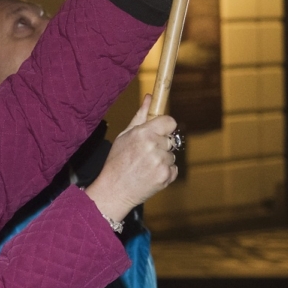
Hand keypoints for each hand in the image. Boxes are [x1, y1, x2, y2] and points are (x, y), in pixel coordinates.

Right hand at [85, 94, 178, 222]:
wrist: (114, 190)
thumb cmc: (116, 162)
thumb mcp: (124, 136)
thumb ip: (140, 116)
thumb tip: (149, 97)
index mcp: (143, 133)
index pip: (170, 122)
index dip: (165, 126)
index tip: (160, 131)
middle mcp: (154, 146)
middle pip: (170, 139)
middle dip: (161, 145)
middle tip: (145, 154)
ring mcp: (161, 162)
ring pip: (171, 155)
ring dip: (162, 159)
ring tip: (145, 166)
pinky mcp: (166, 176)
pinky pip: (173, 169)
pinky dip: (165, 172)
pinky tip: (150, 174)